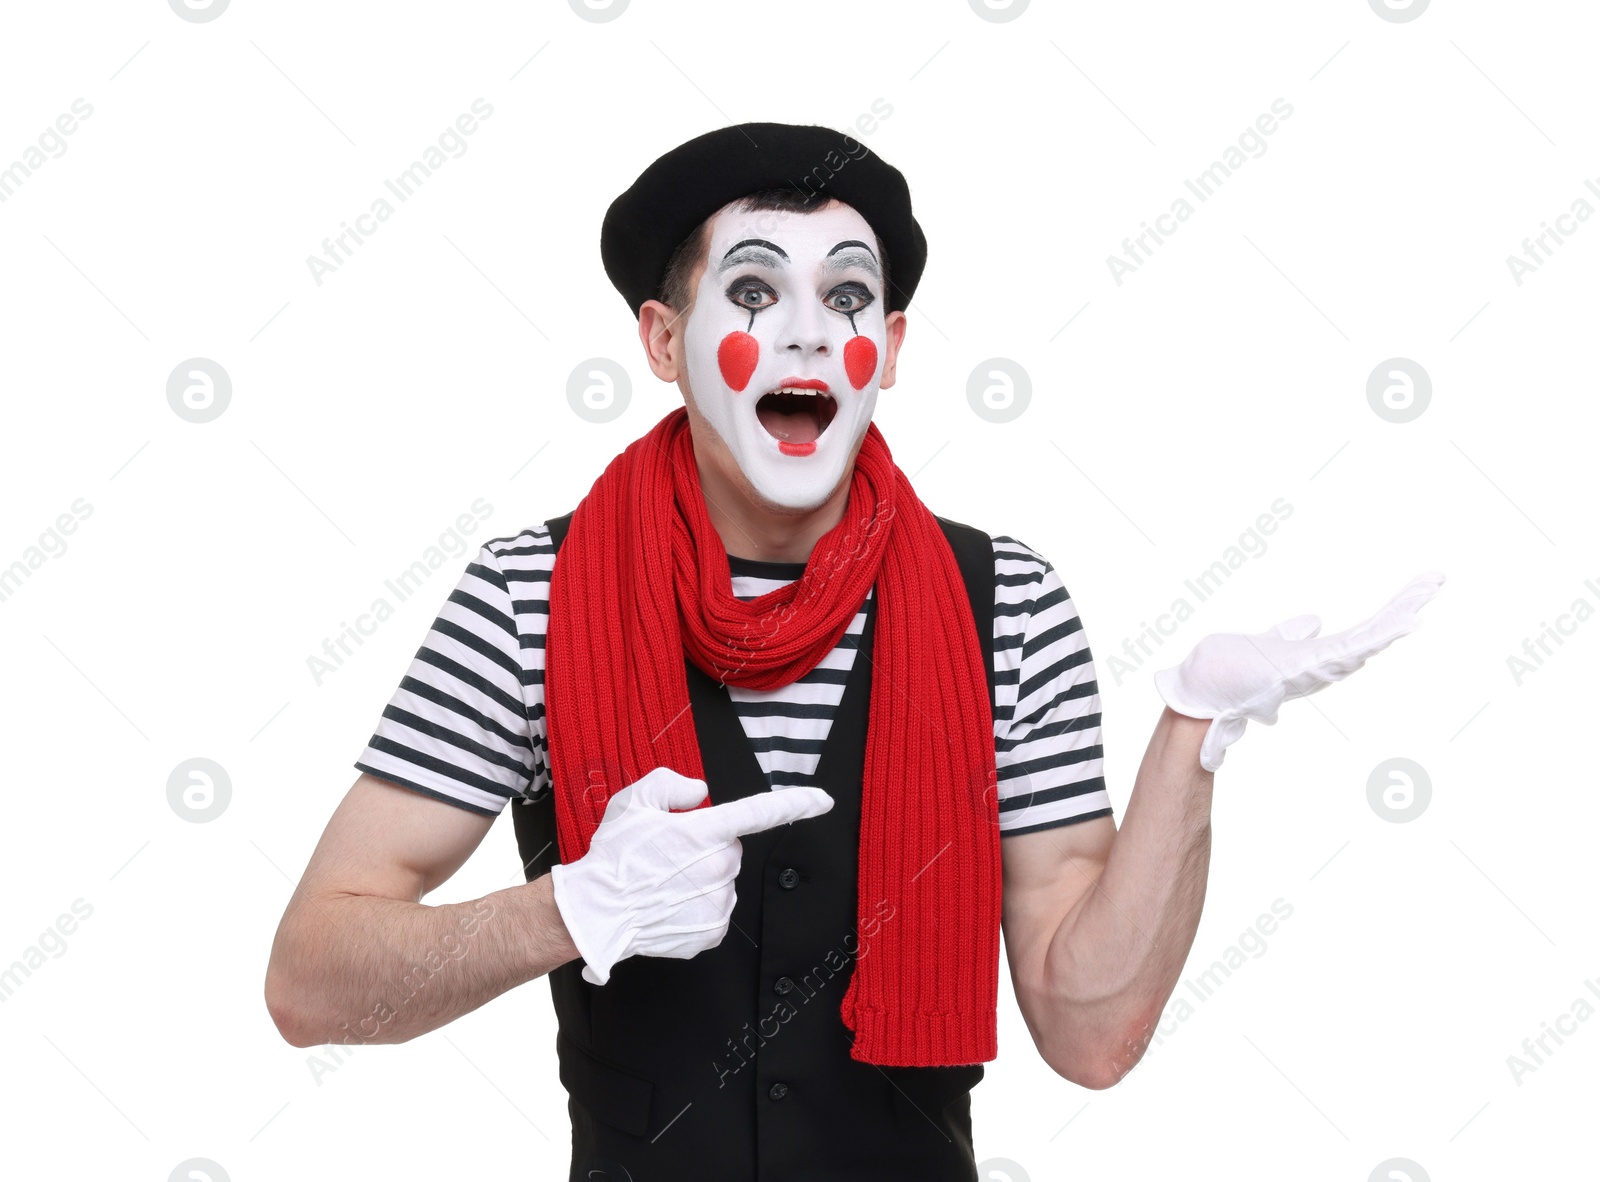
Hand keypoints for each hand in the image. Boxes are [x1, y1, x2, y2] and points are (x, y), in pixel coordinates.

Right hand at [548, 766, 833, 984]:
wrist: (595, 912)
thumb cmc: (614, 856)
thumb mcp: (635, 800)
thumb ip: (672, 784)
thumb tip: (700, 791)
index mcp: (705, 831)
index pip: (760, 811)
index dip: (796, 803)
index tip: (823, 799)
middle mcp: (718, 867)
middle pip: (730, 849)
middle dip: (707, 848)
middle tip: (670, 855)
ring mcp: (716, 902)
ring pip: (722, 881)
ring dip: (701, 879)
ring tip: (663, 882)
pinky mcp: (711, 932)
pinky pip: (715, 911)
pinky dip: (697, 908)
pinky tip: (669, 905)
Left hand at [1153, 571, 1444, 771]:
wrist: (1195, 693)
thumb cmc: (1221, 676)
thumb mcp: (1265, 644)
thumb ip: (1289, 635)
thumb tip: (1312, 620)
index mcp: (1313, 660)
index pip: (1360, 635)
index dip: (1388, 616)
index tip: (1414, 595)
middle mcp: (1320, 668)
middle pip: (1373, 636)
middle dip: (1405, 607)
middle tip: (1436, 580)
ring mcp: (1315, 669)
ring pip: (1368, 640)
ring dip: (1400, 613)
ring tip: (1430, 587)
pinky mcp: (1304, 667)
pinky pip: (1348, 649)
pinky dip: (1379, 634)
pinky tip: (1406, 618)